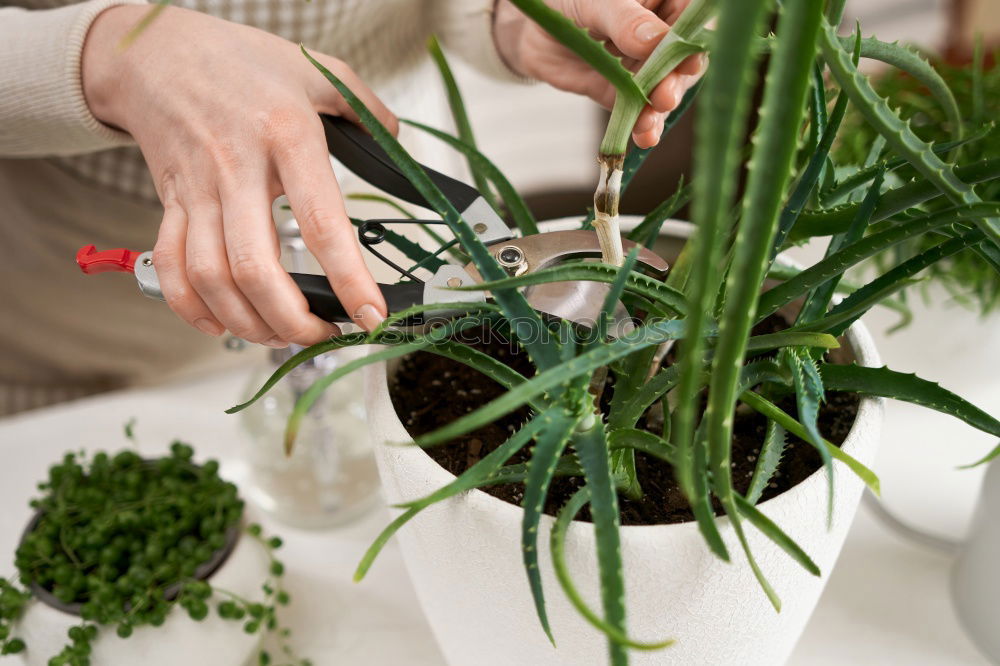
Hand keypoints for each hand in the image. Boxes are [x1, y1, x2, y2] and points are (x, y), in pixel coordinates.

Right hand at [82, 6, 395, 345]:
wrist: (156, 51)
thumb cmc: (240, 61)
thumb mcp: (315, 70)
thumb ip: (364, 107)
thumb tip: (396, 139)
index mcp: (287, 136)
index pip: (322, 222)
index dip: (349, 278)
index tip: (372, 315)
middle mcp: (238, 169)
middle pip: (255, 268)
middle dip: (291, 320)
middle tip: (322, 336)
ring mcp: (198, 190)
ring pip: (211, 277)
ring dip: (247, 323)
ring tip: (280, 334)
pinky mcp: (170, 203)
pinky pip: (171, 267)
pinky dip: (191, 307)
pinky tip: (220, 322)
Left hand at [493, 0, 704, 148]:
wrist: (530, 29)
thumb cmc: (567, 0)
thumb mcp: (595, 2)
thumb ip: (624, 19)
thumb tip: (655, 41)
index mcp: (664, 3)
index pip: (691, 21)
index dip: (694, 43)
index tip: (689, 61)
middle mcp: (662, 36)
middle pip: (683, 62)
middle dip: (675, 82)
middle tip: (664, 97)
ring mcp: (645, 67)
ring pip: (664, 90)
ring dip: (659, 110)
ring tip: (648, 122)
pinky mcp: (624, 93)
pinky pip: (638, 111)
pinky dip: (642, 125)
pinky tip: (644, 136)